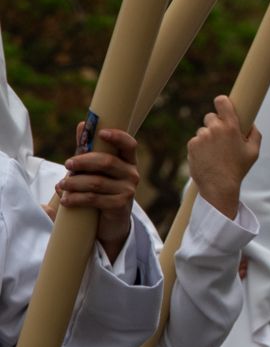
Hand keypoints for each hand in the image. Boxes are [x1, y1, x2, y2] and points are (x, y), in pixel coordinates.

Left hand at [58, 126, 139, 261]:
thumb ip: (88, 149)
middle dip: (83, 161)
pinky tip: (65, 200)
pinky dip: (76, 199)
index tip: (101, 133)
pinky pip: (94, 199)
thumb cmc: (102, 189)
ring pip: (96, 182)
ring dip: (74, 183)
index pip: (129, 145)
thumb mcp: (95, 169)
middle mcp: (132, 174)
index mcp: (128, 161)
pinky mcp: (120, 206)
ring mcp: (128, 191)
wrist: (111, 222)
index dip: (118, 137)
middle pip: (107, 162)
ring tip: (61, 186)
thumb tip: (81, 125)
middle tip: (67, 164)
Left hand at [185, 95, 259, 219]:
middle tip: (221, 138)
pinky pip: (196, 141)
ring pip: (203, 130)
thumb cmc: (238, 169)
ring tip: (215, 153)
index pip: (222, 102)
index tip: (223, 104)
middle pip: (211, 117)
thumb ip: (255, 134)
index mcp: (231, 127)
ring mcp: (201, 137)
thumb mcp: (254, 152)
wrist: (219, 185)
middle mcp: (214, 129)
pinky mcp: (191, 145)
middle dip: (215, 124)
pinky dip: (200, 147)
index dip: (222, 101)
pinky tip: (207, 158)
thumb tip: (250, 124)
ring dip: (207, 137)